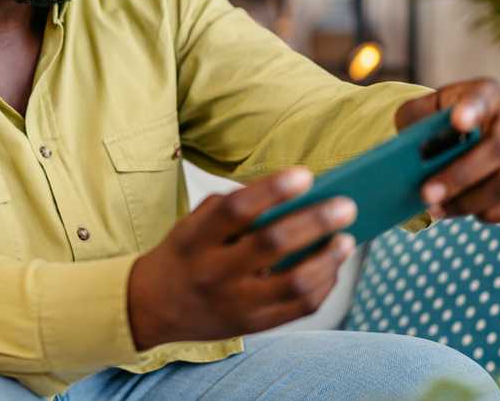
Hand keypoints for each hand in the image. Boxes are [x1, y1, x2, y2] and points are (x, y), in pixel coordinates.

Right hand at [126, 168, 356, 350]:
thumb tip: (286, 195)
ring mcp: (235, 303)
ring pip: (294, 283)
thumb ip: (229, 207)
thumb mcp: (191, 225)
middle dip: (315, 222)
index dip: (273, 190)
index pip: (235, 210)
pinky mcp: (254, 325)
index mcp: (195, 240)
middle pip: (271, 244)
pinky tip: (331, 266)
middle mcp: (214, 272)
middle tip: (346, 206)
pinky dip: (323, 284)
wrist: (153, 307)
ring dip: (327, 259)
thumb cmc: (183, 255)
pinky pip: (299, 308)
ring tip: (346, 239)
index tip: (306, 174)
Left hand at [395, 77, 499, 222]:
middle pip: (498, 150)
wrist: (460, 134)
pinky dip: (487, 213)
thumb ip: (415, 122)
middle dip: (459, 177)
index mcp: (487, 93)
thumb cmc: (436, 121)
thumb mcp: (419, 112)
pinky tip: (460, 209)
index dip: (473, 110)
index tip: (458, 122)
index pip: (482, 97)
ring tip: (435, 209)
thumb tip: (418, 151)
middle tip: (426, 194)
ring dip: (467, 202)